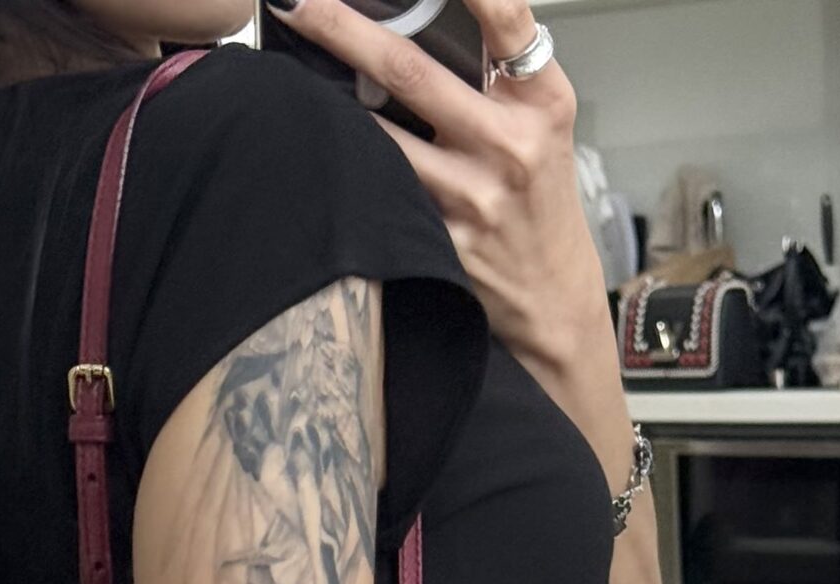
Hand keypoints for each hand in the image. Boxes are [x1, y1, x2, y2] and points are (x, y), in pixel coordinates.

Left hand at [268, 0, 605, 371]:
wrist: (552, 298)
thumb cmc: (539, 200)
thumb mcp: (541, 124)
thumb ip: (497, 72)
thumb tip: (420, 16)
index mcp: (541, 102)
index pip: (507, 19)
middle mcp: (508, 144)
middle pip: (411, 70)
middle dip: (342, 29)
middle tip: (298, 3)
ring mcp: (471, 197)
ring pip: (378, 137)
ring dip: (325, 104)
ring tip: (288, 73)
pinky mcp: (440, 242)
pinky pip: (379, 191)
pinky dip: (346, 166)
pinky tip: (316, 148)